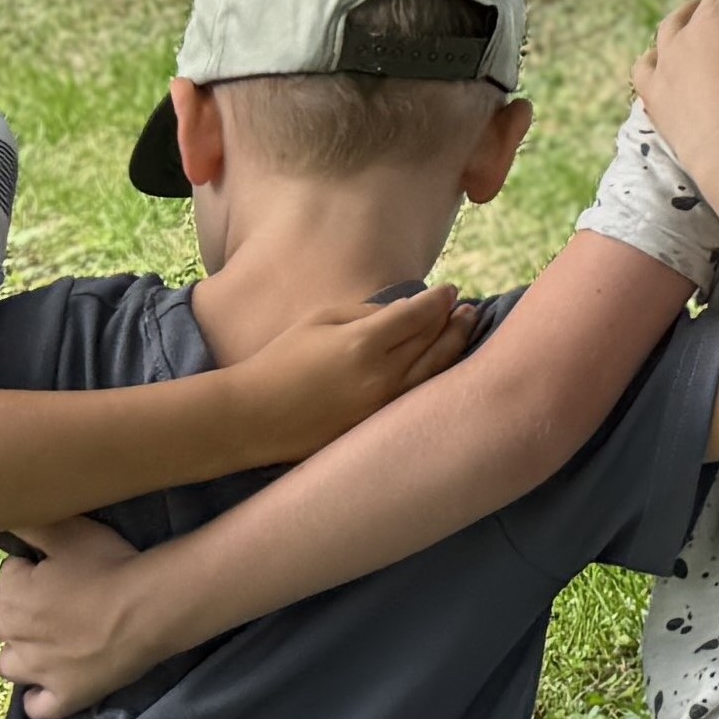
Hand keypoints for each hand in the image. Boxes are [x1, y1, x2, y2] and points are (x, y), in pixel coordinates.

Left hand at [0, 513, 170, 718]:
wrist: (151, 607)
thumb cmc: (110, 565)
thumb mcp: (69, 530)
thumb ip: (30, 524)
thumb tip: (2, 516)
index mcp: (12, 595)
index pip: (5, 577)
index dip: (27, 569)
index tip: (51, 564)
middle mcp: (15, 637)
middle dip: (13, 608)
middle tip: (49, 597)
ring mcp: (38, 672)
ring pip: (7, 665)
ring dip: (19, 652)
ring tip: (46, 640)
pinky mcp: (65, 696)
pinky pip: (38, 707)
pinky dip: (39, 698)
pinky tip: (50, 684)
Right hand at [227, 285, 473, 460]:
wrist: (252, 416)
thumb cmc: (281, 360)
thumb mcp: (320, 321)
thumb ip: (367, 313)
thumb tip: (407, 311)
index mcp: (364, 344)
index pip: (418, 315)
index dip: (438, 300)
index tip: (449, 290)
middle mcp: (382, 377)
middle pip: (433, 342)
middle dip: (454, 321)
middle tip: (466, 308)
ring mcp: (384, 407)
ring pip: (435, 373)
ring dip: (455, 348)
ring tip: (467, 329)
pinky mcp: (379, 428)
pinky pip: (419, 397)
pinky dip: (438, 377)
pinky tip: (446, 364)